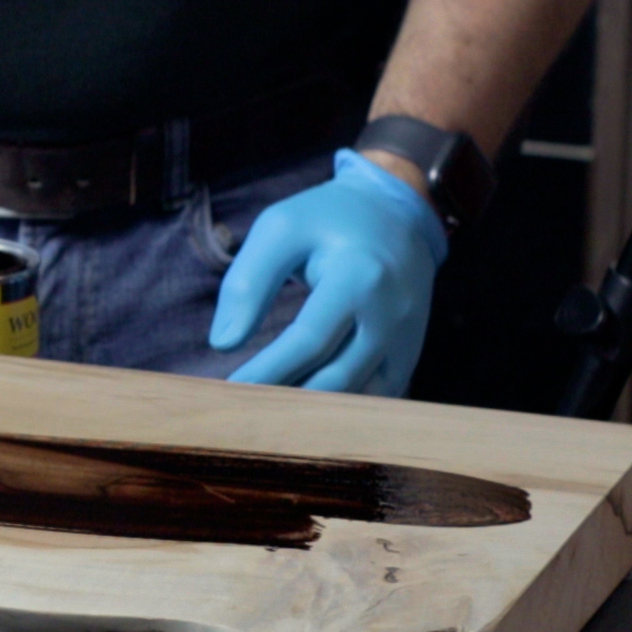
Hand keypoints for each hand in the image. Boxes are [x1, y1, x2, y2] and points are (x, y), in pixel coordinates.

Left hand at [209, 149, 447, 395]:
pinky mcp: (409, 353)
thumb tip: (223, 343)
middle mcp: (390, 313)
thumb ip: (247, 282)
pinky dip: (341, 409)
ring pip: (359, 396)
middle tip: (243, 414)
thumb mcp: (280, 229)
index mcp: (359, 276)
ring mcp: (406, 338)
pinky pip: (376, 397)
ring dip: (313, 413)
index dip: (268, 371)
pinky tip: (304, 411)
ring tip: (268, 416)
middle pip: (336, 377)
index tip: (230, 392)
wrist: (398, 214)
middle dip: (287, 401)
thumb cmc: (327, 218)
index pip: (309, 340)